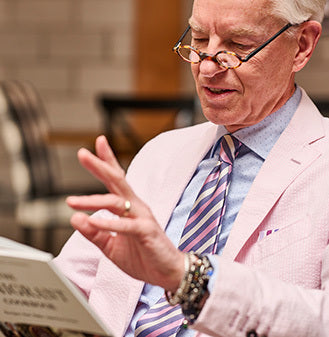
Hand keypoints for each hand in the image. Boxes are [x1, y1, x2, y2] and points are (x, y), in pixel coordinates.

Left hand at [66, 135, 184, 291]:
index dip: (106, 161)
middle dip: (100, 165)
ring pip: (117, 201)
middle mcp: (135, 206)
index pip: (115, 180)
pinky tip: (93, 221)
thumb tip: (74, 218)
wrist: (167, 272)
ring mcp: (142, 217)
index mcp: (128, 207)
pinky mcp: (147, 231)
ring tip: (72, 201)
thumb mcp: (111, 246)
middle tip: (82, 153)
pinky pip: (126, 225)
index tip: (96, 143)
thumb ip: (94, 232)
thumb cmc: (143, 256)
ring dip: (93, 200)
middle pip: (117, 181)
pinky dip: (108, 223)